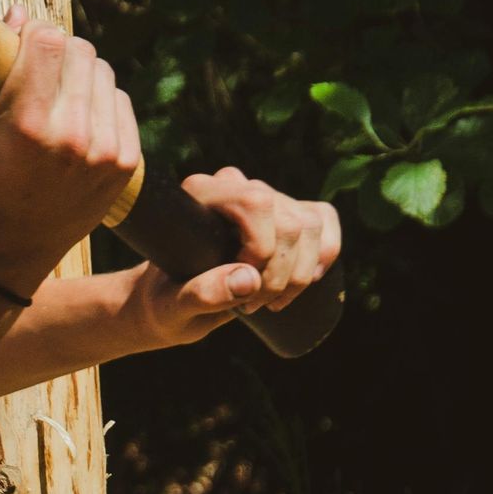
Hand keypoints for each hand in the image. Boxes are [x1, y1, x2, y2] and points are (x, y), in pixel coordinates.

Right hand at [0, 12, 142, 297]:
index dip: (37, 33)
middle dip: (60, 51)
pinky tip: (79, 120)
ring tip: (58, 97)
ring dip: (81, 75)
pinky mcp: (126, 162)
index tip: (26, 41)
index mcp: (26, 124)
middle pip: (81, 52)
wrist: (12, 241)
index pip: (50, 42)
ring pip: (104, 73)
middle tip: (42, 67)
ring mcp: (103, 151)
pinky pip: (120, 101)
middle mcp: (71, 137)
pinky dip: (100, 102)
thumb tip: (21, 13)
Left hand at [116, 167, 341, 348]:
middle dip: (281, 273)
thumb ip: (201, 294)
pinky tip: (307, 280)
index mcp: (201, 194)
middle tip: (254, 306)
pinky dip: (326, 253)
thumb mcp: (173, 307)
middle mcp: (235, 187)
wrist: (171, 301)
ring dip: (301, 272)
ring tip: (271, 302)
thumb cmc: (166, 303)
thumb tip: (249, 280)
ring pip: (311, 223)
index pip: (256, 203)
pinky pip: (324, 219)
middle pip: (289, 219)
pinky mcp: (287, 213)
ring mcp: (264, 197)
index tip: (244, 288)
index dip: (263, 249)